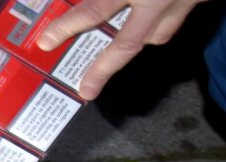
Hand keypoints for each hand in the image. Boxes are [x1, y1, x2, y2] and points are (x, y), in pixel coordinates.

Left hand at [38, 0, 205, 99]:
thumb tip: (90, 0)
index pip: (97, 9)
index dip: (68, 26)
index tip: (46, 41)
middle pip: (129, 42)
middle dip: (103, 68)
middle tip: (87, 89)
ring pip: (159, 33)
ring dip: (139, 39)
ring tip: (117, 49)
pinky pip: (180, 14)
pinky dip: (163, 17)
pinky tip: (157, 9)